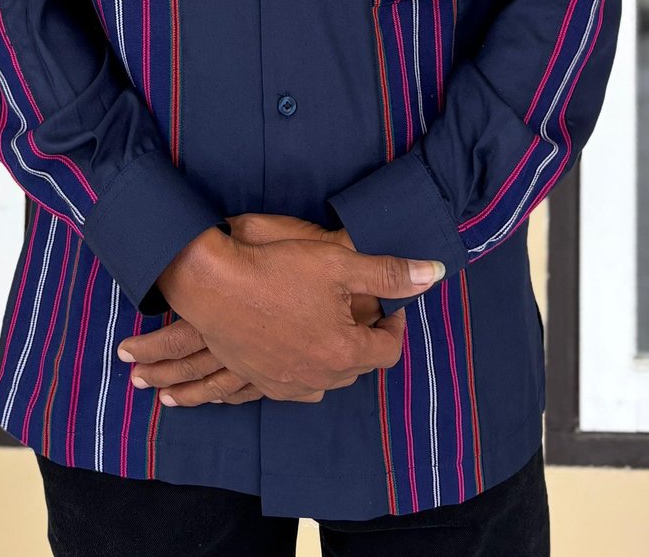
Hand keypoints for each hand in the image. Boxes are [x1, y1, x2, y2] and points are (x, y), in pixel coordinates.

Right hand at [115, 215, 380, 408]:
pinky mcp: (260, 381)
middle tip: (360, 309)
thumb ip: (390, 273)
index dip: (397, 326)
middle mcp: (318, 378)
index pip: (388, 351)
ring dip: (337, 356)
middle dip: (366, 339)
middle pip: (358, 367)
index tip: (393, 306)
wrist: (213, 285)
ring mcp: (286, 384)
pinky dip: (306, 369)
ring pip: (327, 379)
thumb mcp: (339, 263)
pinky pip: (295, 386)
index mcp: (344, 352)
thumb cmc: (277, 270)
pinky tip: (299, 345)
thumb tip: (434, 274)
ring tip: (330, 325)